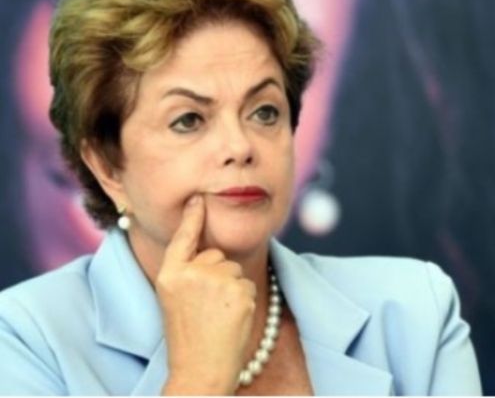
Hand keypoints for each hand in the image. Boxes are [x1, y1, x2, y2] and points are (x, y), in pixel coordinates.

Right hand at [157, 195, 256, 394]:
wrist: (200, 371)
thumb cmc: (187, 337)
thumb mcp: (175, 300)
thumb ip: (188, 272)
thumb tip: (213, 253)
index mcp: (170, 274)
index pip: (184, 238)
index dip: (192, 217)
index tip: (198, 198)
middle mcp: (191, 272)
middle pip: (217, 256)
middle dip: (218, 275)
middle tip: (207, 308)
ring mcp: (216, 280)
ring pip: (234, 270)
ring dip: (232, 288)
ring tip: (218, 316)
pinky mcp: (239, 291)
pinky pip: (248, 285)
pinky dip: (244, 300)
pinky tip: (232, 319)